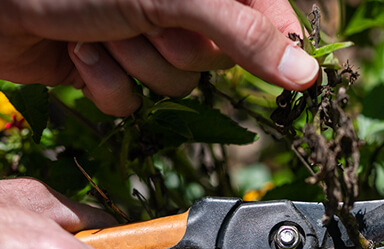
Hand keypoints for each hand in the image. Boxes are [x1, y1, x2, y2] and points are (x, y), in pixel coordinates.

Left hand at [0, 0, 318, 115]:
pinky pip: (132, 103)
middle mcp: (179, 9)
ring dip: (134, 65)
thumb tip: (306, 73)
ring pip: (174, 87)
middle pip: (217, 61)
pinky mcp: (112, 69)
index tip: (289, 73)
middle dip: (175, 49)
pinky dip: (104, 83)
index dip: (273, 46)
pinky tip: (78, 54)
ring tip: (100, 33)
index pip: (268, 18)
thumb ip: (243, 34)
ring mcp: (144, 39)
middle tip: (141, 22)